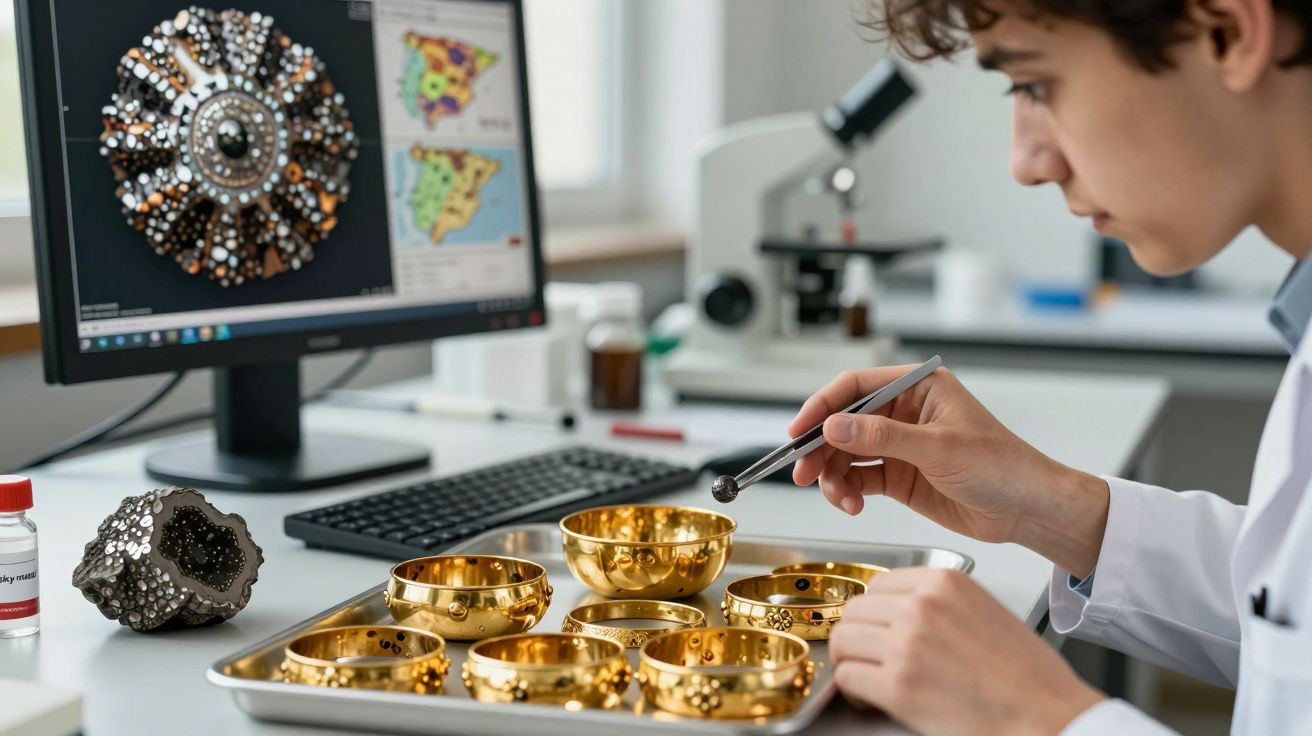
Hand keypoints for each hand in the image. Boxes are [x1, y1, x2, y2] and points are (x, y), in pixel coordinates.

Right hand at [789, 365, 1109, 574]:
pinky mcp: (900, 475)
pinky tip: (852, 504)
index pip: (855, 387)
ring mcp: (900, 445)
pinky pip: (859, 478)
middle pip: (843, 423)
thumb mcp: (938, 448)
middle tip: (804, 471)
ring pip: (846, 453)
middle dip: (821, 448)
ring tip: (837, 497)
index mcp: (917, 387)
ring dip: (833, 475)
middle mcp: (904, 412)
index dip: (822, 406)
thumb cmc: (1002, 466)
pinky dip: (848, 491)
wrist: (1028, 510)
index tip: (799, 430)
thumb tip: (834, 426)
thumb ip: (882, 437)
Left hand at [830, 568, 1104, 735]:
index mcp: (944, 583)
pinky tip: (873, 697)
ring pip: (843, 640)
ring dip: (852, 661)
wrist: (1047, 716)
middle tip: (871, 657)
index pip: (878, 584)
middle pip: (854, 610)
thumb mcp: (983, 610)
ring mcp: (907, 644)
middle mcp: (922, 606)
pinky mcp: (899, 685)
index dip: (874, 611)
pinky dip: (853, 689)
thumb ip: (938, 603)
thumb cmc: (1026, 675)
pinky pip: (848, 676)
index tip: (877, 628)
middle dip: (859, 636)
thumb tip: (898, 610)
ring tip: (871, 677)